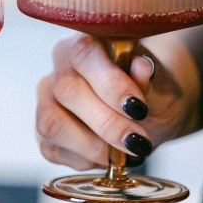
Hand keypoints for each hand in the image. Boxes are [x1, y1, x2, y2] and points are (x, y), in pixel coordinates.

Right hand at [35, 34, 196, 171]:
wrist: (148, 114)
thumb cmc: (151, 92)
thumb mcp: (161, 86)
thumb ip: (150, 79)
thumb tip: (142, 67)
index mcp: (88, 43)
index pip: (84, 53)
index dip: (109, 83)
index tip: (139, 109)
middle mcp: (60, 66)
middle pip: (66, 90)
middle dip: (107, 123)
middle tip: (138, 142)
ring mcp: (46, 98)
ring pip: (51, 123)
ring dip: (92, 145)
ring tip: (124, 153)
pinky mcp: (42, 130)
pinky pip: (52, 149)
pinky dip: (84, 159)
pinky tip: (108, 155)